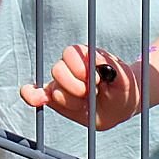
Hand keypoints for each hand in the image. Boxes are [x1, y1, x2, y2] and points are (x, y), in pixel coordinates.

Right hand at [21, 45, 143, 130]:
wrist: (120, 105)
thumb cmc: (123, 89)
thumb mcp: (126, 81)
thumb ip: (115, 71)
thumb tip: (102, 65)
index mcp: (85, 56)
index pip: (72, 53)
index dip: (81, 68)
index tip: (97, 81)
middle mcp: (70, 66)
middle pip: (58, 69)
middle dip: (74, 85)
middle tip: (90, 93)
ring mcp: (61, 82)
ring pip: (53, 86)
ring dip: (68, 98)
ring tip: (84, 103)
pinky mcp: (55, 97)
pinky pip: (37, 93)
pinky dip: (33, 95)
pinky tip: (36, 100)